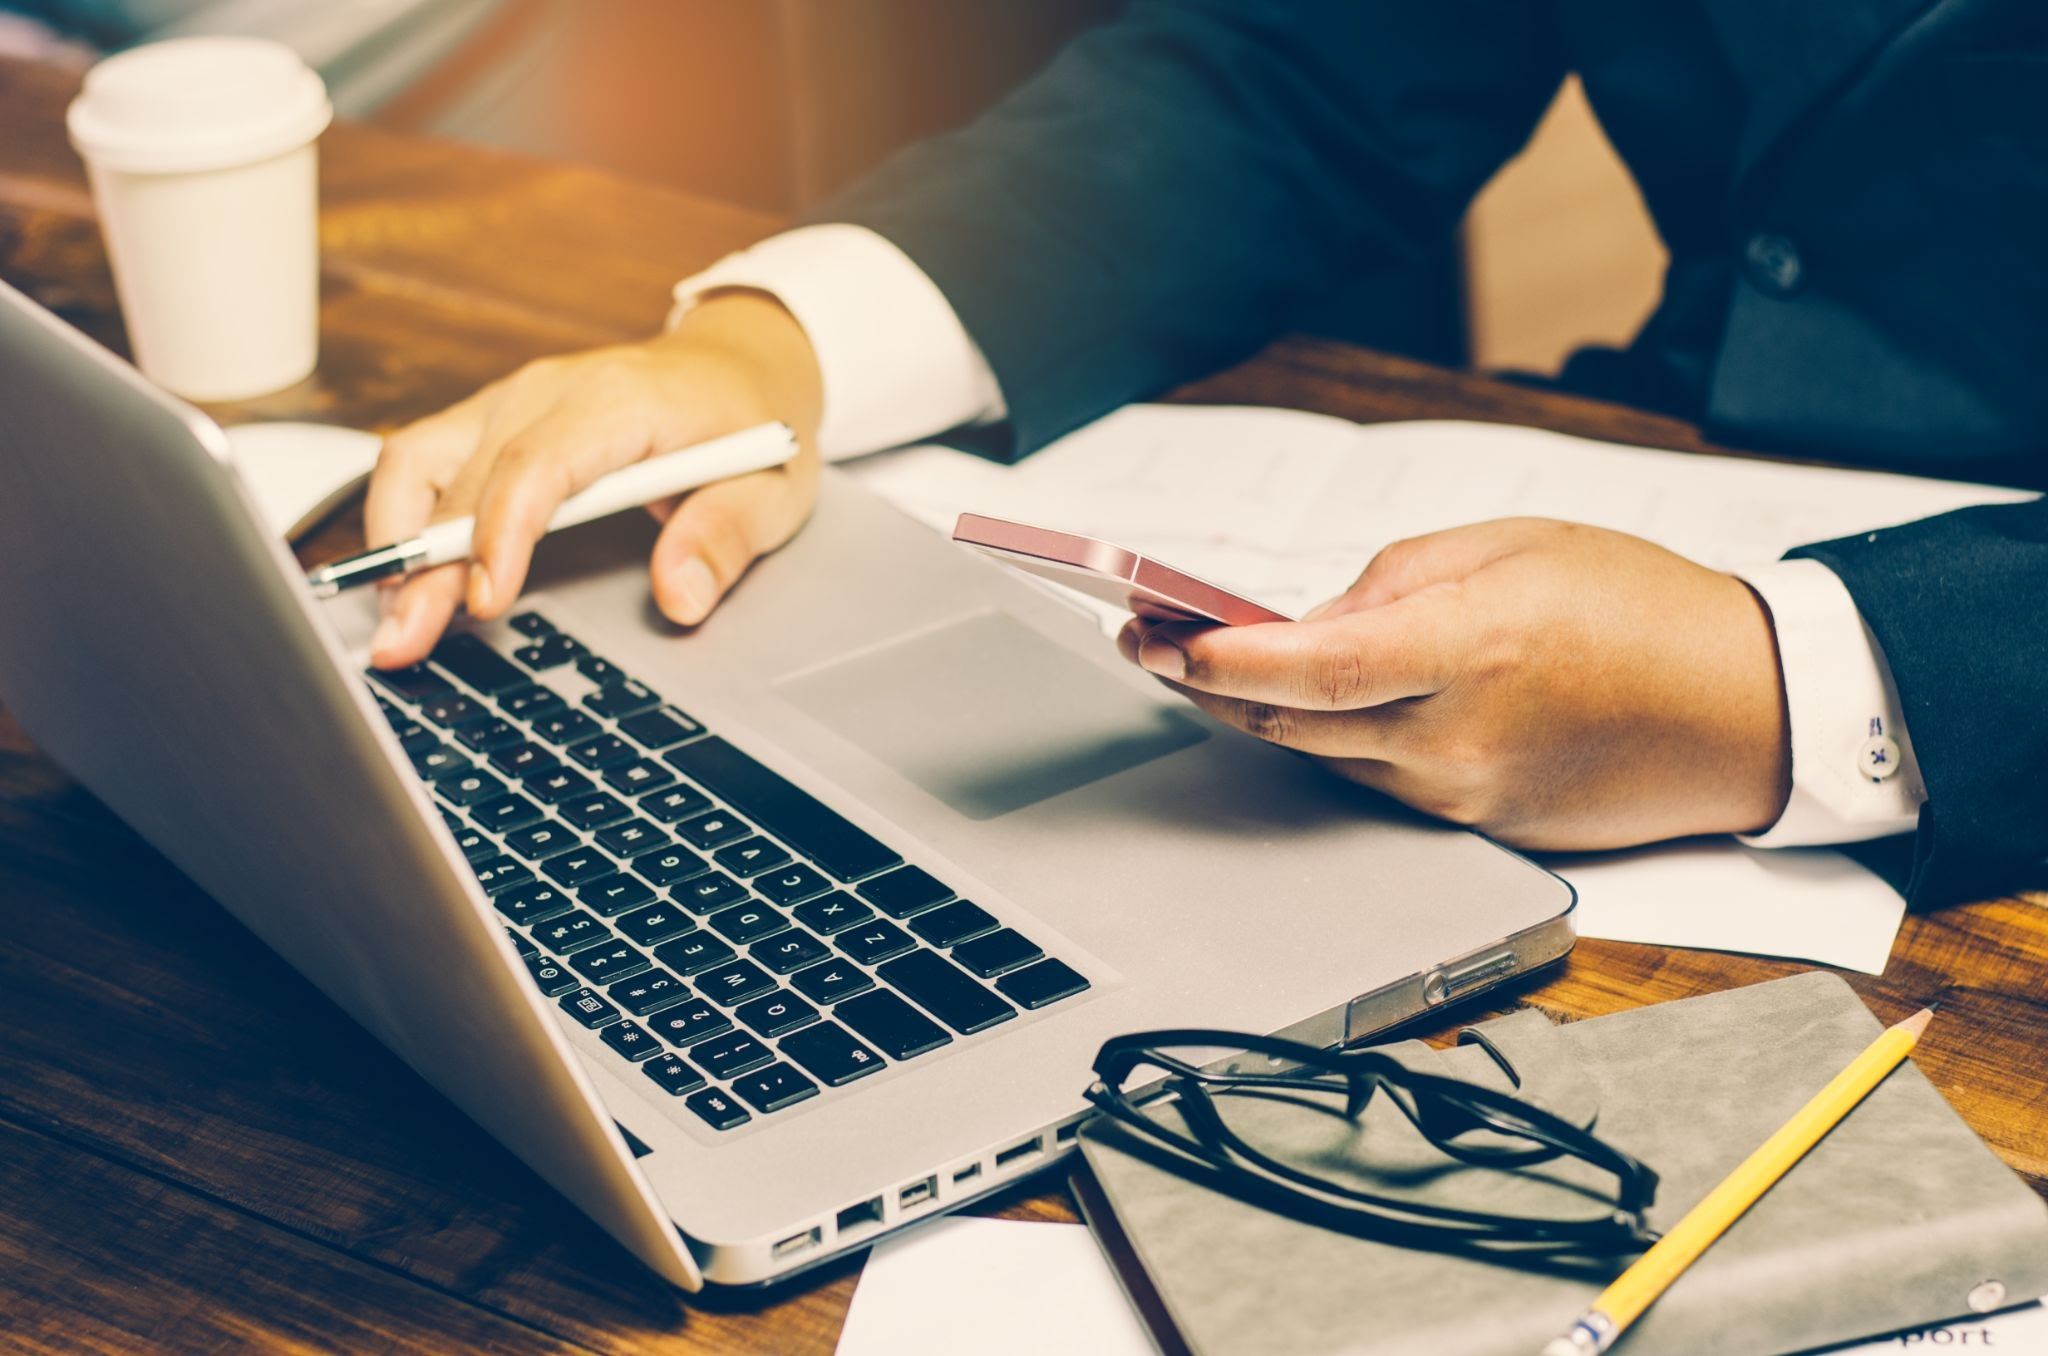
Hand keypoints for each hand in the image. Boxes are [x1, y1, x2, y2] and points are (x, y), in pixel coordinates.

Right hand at [363, 292, 823, 667]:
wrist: (740, 363)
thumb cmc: (750, 423)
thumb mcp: (772, 488)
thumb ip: (724, 539)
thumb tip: (678, 597)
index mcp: (619, 401)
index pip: (537, 465)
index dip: (500, 534)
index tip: (485, 601)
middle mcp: (548, 390)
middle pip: (461, 476)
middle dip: (425, 567)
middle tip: (406, 642)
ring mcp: (512, 400)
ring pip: (417, 460)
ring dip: (396, 542)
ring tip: (396, 619)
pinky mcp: (493, 418)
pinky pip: (424, 461)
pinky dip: (406, 521)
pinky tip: (411, 582)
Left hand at [1118, 518, 1792, 849]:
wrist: (1746, 709)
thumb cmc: (1643, 609)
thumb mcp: (1514, 547)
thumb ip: (1395, 582)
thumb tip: (1307, 619)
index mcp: (1471, 650)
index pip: (1311, 669)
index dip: (1219, 659)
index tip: (1153, 636)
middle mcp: (1458, 741)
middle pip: (1292, 724)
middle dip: (1206, 683)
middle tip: (1150, 640)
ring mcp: (1466, 798)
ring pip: (1325, 756)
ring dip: (1264, 711)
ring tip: (1212, 660)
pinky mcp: (1478, 829)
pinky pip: (1376, 783)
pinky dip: (1333, 740)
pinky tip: (1316, 704)